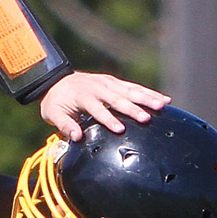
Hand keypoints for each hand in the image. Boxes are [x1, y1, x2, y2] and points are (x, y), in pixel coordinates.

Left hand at [39, 72, 170, 140]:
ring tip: (162, 106)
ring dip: (147, 98)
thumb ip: (64, 125)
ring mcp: (108, 83)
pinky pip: (134, 87)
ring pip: (130, 90)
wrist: (57, 81)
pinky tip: (164, 100)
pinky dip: (149, 93)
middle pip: (118, 98)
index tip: (120, 129)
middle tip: (146, 118)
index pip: (97, 109)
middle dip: (133, 108)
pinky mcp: (115, 82)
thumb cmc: (56, 102)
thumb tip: (76, 137)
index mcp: (83, 96)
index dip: (108, 119)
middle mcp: (98, 87)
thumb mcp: (52, 114)